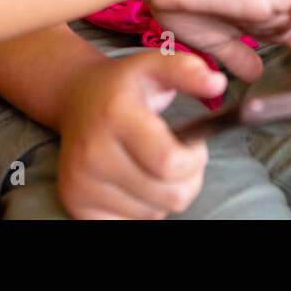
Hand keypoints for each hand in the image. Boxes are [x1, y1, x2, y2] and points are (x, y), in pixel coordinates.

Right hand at [56, 51, 224, 219]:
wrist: (76, 99)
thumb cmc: (124, 86)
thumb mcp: (155, 66)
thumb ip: (188, 70)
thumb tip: (216, 84)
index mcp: (115, 115)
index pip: (170, 164)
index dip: (195, 161)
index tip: (194, 146)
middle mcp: (92, 152)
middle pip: (168, 196)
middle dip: (187, 180)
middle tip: (178, 158)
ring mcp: (79, 182)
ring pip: (152, 214)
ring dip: (163, 195)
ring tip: (153, 166)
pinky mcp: (74, 203)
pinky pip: (129, 225)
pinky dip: (140, 209)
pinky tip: (134, 181)